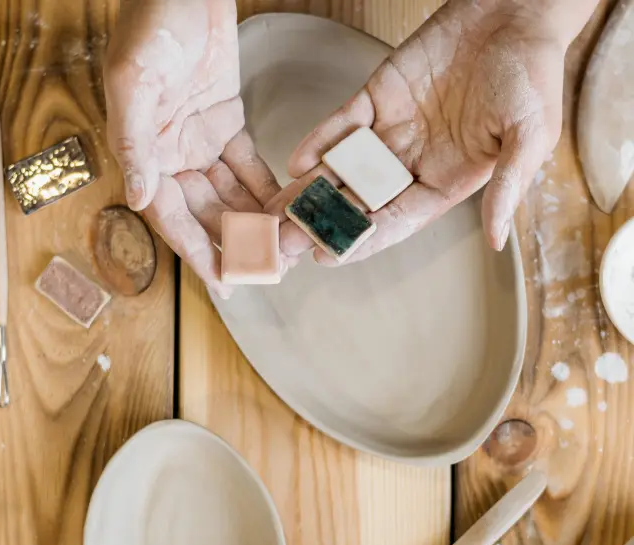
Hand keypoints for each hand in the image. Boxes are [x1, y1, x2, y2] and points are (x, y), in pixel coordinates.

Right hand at [104, 0, 283, 294]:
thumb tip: (139, 200)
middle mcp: (171, 155)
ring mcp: (200, 141)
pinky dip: (265, 188)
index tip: (223, 282)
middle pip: (205, 213)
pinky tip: (284, 209)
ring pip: (230, 195)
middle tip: (266, 270)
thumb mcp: (135, 82)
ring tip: (282, 247)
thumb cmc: (152, 23)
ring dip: (254, 221)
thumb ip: (134, 143)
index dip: (197, 252)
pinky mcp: (226, 123)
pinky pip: (248, 166)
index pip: (172, 217)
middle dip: (234, 243)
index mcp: (145, 153)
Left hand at [269, 0, 592, 265]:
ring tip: (275, 215)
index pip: (395, 221)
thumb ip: (508, 188)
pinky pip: (343, 125)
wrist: (516, 12)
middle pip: (360, 203)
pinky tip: (297, 162)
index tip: (328, 257)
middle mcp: (413, 164)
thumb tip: (496, 241)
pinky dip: (321, 141)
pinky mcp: (378, 97)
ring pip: (343, 170)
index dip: (362, 240)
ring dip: (310, 191)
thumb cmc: (531, 76)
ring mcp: (392, 132)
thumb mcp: (529, 138)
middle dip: (323, 224)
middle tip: (285, 244)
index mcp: (445, 184)